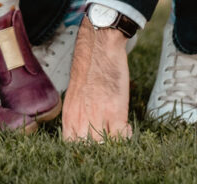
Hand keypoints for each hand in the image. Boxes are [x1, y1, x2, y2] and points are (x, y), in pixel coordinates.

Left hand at [61, 18, 131, 141]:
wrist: (100, 45)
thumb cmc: (89, 68)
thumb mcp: (75, 95)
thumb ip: (78, 115)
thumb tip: (85, 132)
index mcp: (69, 116)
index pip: (71, 147)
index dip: (83, 151)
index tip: (93, 147)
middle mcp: (81, 120)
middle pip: (88, 150)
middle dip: (99, 150)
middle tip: (108, 141)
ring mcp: (98, 117)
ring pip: (105, 147)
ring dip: (113, 144)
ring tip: (118, 134)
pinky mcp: (115, 112)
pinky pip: (121, 138)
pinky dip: (126, 136)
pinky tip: (127, 127)